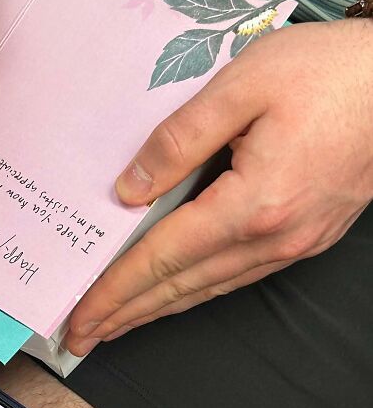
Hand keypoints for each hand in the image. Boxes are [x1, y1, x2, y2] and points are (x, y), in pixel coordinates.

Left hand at [65, 20, 372, 355]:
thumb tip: (130, 188)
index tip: (79, 316)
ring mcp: (297, 241)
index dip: (116, 290)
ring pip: (211, 287)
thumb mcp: (241, 86)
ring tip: (119, 323)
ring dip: (160, 307)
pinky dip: (198, 289)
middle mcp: (276, 236)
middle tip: (82, 336)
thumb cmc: (327, 72)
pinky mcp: (308, 234)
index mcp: (255, 203)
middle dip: (127, 314)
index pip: (163, 257)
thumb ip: (179, 140)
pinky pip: (238, 274)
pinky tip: (178, 291)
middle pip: (183, 285)